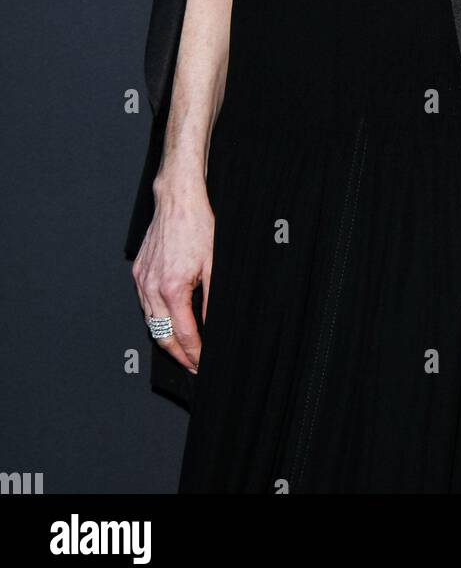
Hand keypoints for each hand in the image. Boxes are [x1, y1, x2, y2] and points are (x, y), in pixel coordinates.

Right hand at [131, 172, 213, 374]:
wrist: (177, 201)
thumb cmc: (197, 227)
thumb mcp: (214, 266)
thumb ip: (212, 300)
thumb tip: (213, 326)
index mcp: (173, 288)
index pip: (185, 334)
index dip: (195, 354)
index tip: (203, 364)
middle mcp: (152, 287)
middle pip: (163, 336)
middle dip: (179, 355)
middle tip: (193, 365)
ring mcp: (142, 280)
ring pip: (151, 323)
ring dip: (166, 340)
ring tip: (183, 350)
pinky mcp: (138, 273)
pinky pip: (145, 305)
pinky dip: (157, 319)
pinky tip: (168, 322)